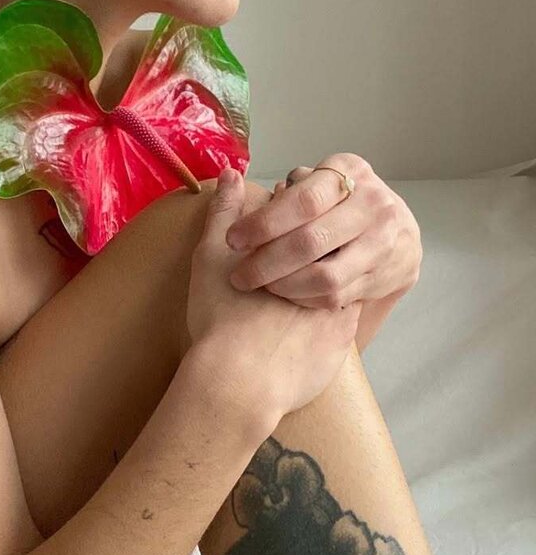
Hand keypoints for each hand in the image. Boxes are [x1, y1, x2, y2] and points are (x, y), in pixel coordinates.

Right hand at [185, 167, 362, 428]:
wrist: (238, 382)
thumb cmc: (219, 316)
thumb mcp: (210, 255)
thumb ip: (224, 210)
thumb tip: (232, 173)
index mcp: (295, 243)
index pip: (305, 213)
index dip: (289, 217)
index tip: (272, 231)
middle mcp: (326, 267)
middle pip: (330, 242)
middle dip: (314, 244)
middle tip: (286, 260)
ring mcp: (339, 303)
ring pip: (344, 277)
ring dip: (327, 275)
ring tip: (291, 294)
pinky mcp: (342, 338)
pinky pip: (344, 314)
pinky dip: (329, 312)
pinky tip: (303, 323)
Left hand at [224, 153, 422, 316]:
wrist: (398, 231)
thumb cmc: (341, 202)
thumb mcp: (318, 181)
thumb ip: (284, 188)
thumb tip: (231, 181)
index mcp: (350, 171)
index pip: (302, 201)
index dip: (263, 223)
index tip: (233, 240)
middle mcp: (374, 205)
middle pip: (311, 242)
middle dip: (266, 262)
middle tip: (239, 275)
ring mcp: (386, 243)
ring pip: (325, 277)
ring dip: (285, 286)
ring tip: (261, 286)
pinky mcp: (388, 276)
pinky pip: (338, 295)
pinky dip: (306, 297)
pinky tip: (286, 293)